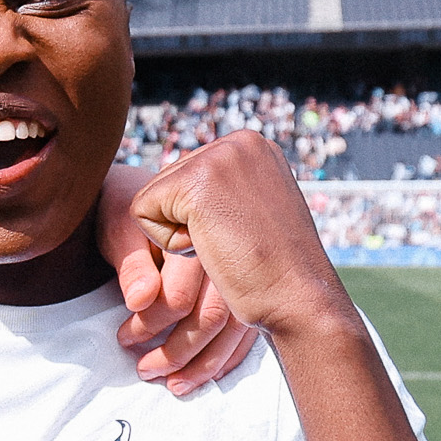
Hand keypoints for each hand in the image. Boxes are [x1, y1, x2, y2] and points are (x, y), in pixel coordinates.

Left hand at [96, 162, 257, 394]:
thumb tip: (140, 300)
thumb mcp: (119, 229)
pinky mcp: (251, 282)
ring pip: (234, 327)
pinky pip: (247, 327)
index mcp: (194, 233)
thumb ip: (131, 265)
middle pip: (212, 317)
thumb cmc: (126, 212)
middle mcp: (227, 251)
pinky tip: (208, 374)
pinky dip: (228, 355)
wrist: (153, 190)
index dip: (148, 325)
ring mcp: (245, 267)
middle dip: (177, 353)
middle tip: (144, 371)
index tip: (123, 339)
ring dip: (205, 364)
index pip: (178, 297)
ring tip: (174, 385)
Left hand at [126, 134, 353, 340]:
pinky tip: (211, 248)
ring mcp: (219, 156)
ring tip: (226, 244)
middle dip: (186, 225)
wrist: (299, 299)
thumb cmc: (277, 271)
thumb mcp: (256, 214)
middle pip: (165, 184)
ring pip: (151, 198)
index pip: (185, 176)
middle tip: (232, 242)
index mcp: (252, 146)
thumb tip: (193, 195)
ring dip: (179, 236)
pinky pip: (142, 213)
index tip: (239, 234)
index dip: (197, 219)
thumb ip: (226, 194)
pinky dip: (169, 243)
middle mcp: (238, 141)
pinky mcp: (196, 180)